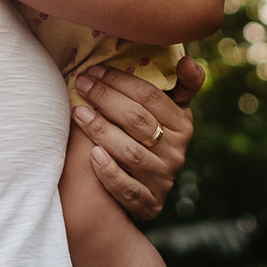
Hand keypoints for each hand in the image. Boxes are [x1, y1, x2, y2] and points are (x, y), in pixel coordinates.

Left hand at [69, 56, 204, 220]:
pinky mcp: (148, 204)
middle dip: (105, 98)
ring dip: (101, 130)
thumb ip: (180, 85)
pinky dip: (109, 171)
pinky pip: (127, 188)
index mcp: (182, 125)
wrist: (146, 189)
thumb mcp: (170, 111)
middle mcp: (176, 153)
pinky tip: (92, 154)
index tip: (94, 70)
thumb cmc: (152, 135)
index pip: (150, 96)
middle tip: (80, 84)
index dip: (120, 80)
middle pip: (137, 121)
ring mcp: (162, 180)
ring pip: (130, 153)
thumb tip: (188, 61)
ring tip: (78, 113)